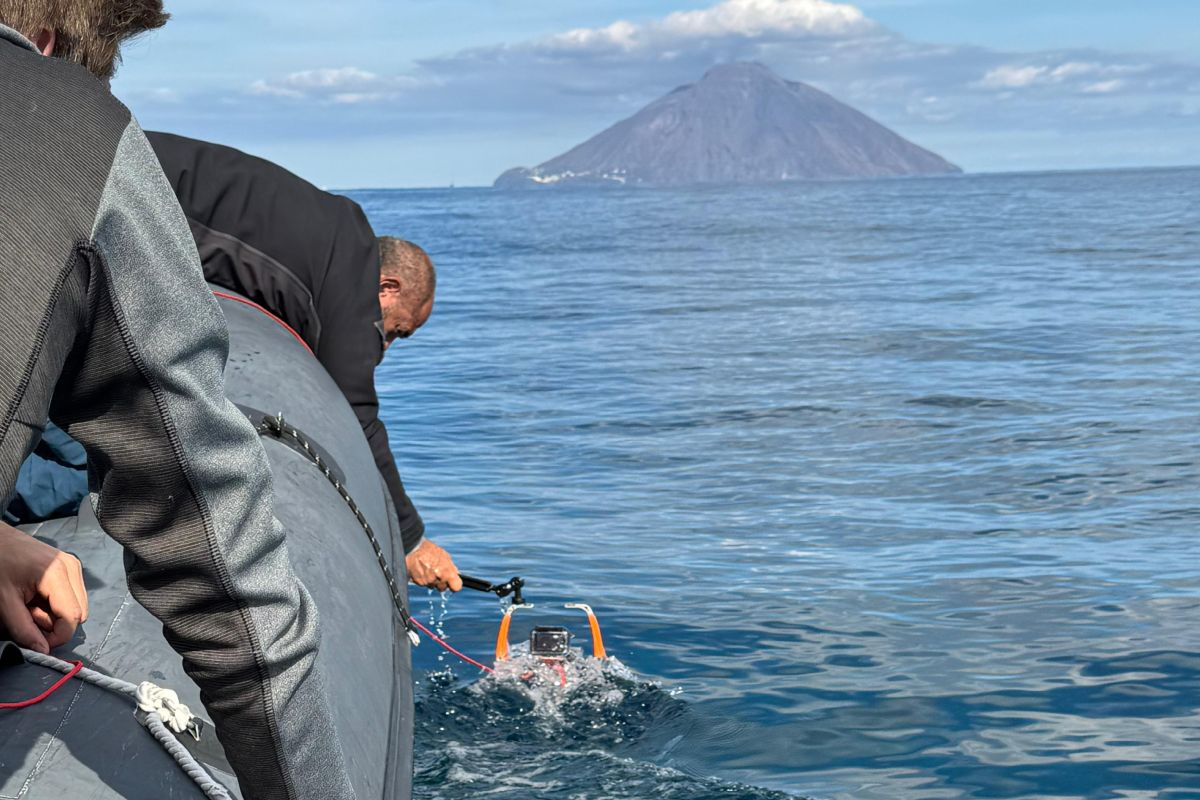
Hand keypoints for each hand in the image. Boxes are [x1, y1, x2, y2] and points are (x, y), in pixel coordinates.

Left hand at [0, 522, 87, 652]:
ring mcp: (74, 566)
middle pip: (79, 613)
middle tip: (28, 617)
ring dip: (55, 614)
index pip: (72, 617)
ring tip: (31, 605)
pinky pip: (73, 596)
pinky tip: (38, 596)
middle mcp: (73, 568)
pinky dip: (57, 604)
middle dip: (55, 624)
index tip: (36, 641)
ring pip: (77, 606)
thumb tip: (42, 651)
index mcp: (58, 574)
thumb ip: (23, 628)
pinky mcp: (72, 566)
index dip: (57, 637)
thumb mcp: (4, 602)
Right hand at [405, 538, 461, 592]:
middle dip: (442, 582)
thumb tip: (456, 575)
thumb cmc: (430, 551)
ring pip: (433, 586)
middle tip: (438, 572)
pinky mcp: (419, 583)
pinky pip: (425, 584)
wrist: (413, 549)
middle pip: (443, 588)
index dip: (455, 585)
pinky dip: (424, 579)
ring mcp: (428, 582)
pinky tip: (423, 570)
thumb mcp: (445, 556)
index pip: (456, 587)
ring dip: (432, 581)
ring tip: (429, 569)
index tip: (453, 584)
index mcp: (447, 572)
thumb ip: (451, 568)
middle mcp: (438, 579)